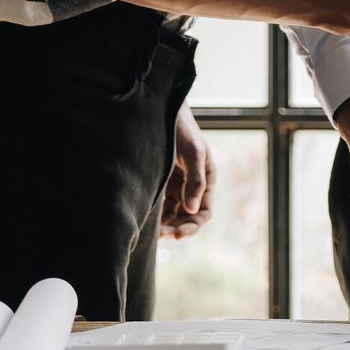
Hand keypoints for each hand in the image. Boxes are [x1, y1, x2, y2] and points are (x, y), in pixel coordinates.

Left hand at [160, 109, 214, 238]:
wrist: (162, 113)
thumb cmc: (183, 130)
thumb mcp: (194, 153)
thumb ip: (195, 181)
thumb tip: (192, 210)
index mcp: (205, 181)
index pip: (204, 213)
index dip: (192, 226)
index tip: (178, 235)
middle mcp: (191, 187)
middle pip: (187, 217)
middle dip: (176, 228)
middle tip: (160, 236)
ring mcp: (175, 186)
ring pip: (172, 214)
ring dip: (164, 225)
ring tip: (149, 232)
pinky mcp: (160, 183)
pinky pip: (159, 205)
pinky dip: (154, 215)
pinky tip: (144, 219)